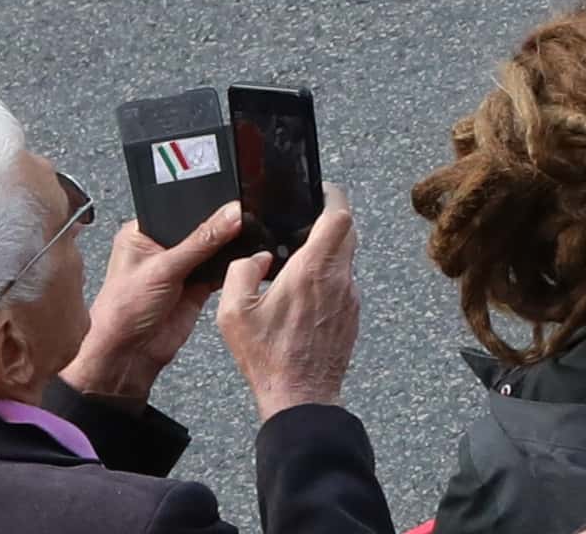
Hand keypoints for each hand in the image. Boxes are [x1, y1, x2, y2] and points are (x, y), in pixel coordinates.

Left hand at [77, 193, 248, 400]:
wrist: (129, 357)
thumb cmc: (121, 313)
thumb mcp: (163, 269)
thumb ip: (202, 240)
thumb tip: (232, 213)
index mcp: (142, 233)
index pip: (180, 207)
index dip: (204, 201)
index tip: (231, 195)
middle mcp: (163, 247)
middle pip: (201, 225)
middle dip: (221, 223)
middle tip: (243, 214)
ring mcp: (182, 266)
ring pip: (215, 245)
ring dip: (230, 243)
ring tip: (249, 234)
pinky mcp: (198, 284)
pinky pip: (223, 266)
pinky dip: (235, 264)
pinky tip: (246, 257)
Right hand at [207, 197, 357, 420]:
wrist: (301, 395)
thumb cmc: (267, 357)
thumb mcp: (233, 315)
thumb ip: (241, 274)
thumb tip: (258, 257)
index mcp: (312, 271)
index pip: (339, 216)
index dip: (333, 197)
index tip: (320, 191)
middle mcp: (339, 277)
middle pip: (348, 231)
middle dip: (331, 219)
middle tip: (306, 221)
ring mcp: (350, 295)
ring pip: (347, 256)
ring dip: (329, 250)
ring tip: (298, 259)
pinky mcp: (352, 312)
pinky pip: (344, 281)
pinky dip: (329, 275)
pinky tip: (304, 292)